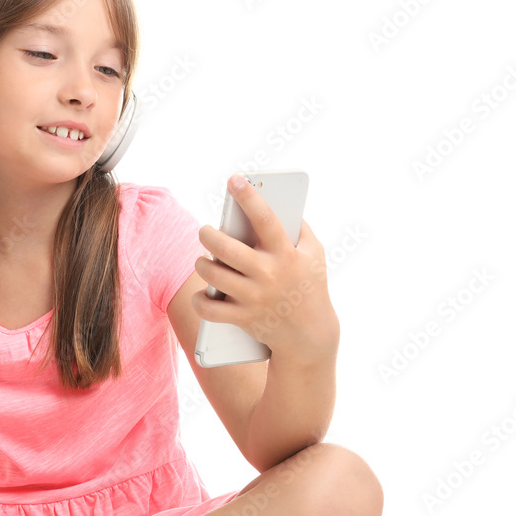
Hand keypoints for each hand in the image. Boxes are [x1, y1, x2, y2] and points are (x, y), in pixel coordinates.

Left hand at [191, 174, 338, 361]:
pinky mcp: (243, 318)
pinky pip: (209, 308)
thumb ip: (299, 228)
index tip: (234, 180)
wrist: (310, 336)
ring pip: (212, 275)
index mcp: (286, 254)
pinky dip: (200, 300)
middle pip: (226, 248)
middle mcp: (269, 274)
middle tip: (205, 231)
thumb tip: (276, 202)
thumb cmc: (309, 287)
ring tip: (204, 260)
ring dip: (202, 264)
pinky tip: (203, 293)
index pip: (265, 219)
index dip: (249, 197)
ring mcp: (254, 297)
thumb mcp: (315, 254)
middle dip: (208, 235)